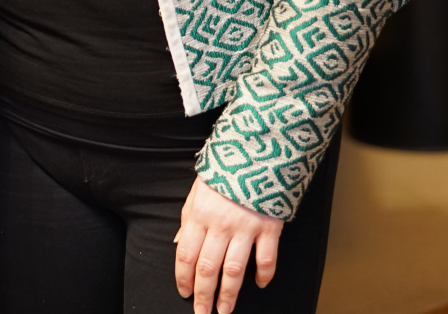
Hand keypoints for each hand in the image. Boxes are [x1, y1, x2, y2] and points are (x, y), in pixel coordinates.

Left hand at [174, 178, 282, 313]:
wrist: (257, 150)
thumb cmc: (225, 170)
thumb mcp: (198, 190)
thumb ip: (188, 218)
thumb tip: (178, 244)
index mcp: (199, 214)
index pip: (186, 254)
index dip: (183, 278)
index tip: (184, 293)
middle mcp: (220, 224)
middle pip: (208, 268)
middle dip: (203, 295)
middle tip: (202, 313)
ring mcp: (246, 227)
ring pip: (234, 271)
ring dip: (229, 295)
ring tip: (225, 311)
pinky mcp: (269, 227)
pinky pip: (266, 258)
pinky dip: (264, 275)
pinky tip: (259, 285)